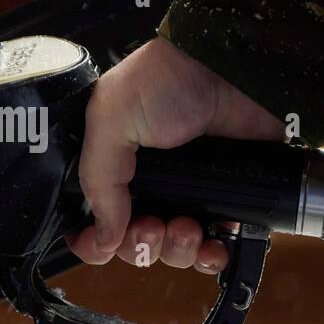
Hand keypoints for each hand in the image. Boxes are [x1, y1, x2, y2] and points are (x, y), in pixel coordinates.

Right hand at [65, 37, 284, 272]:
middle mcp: (148, 184)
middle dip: (141, 245)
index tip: (100, 245)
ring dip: (177, 250)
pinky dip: (212, 255)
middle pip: (133, 244)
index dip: (93, 241)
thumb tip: (101, 236)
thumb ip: (98, 180)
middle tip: (152, 226)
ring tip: (187, 226)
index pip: (94, 220)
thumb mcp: (110, 119)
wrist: (230, 68)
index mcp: (114, 165)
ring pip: (173, 251)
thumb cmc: (167, 78)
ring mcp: (188, 193)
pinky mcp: (226, 199)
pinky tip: (213, 244)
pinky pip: (215, 246)